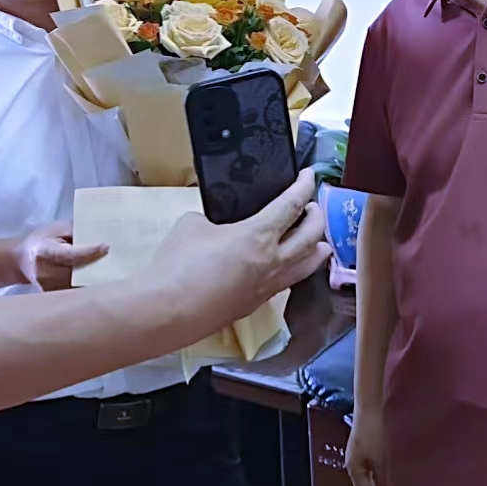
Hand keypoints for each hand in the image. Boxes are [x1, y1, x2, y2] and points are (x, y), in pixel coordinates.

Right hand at [16, 222, 108, 291]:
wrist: (22, 259)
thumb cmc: (42, 240)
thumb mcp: (57, 229)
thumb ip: (76, 231)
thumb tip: (100, 235)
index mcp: (44, 251)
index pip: (71, 254)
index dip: (90, 251)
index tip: (107, 246)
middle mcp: (45, 273)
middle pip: (77, 272)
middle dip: (97, 266)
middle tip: (118, 260)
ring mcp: (48, 288)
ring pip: (78, 285)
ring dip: (96, 279)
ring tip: (114, 271)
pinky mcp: (53, 296)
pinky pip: (75, 292)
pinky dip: (88, 287)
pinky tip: (101, 281)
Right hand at [155, 170, 330, 330]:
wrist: (168, 310)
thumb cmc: (179, 265)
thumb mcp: (193, 224)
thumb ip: (213, 218)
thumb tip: (217, 225)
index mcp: (259, 235)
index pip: (292, 205)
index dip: (304, 186)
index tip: (309, 175)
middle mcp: (272, 261)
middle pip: (312, 235)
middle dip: (317, 216)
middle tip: (310, 205)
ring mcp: (267, 286)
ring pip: (308, 266)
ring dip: (316, 248)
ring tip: (318, 240)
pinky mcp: (256, 304)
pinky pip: (287, 283)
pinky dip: (295, 269)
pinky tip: (285, 266)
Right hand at [346, 401, 392, 485]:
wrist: (372, 403)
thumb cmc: (375, 430)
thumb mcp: (381, 460)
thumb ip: (383, 481)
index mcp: (354, 469)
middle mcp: (354, 463)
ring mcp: (359, 453)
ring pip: (370, 479)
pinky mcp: (366, 445)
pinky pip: (373, 468)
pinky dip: (381, 477)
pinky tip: (391, 476)